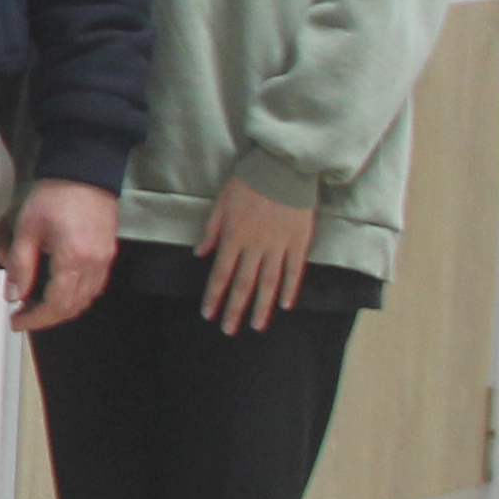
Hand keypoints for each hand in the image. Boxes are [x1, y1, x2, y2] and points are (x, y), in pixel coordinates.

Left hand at [0, 177, 118, 333]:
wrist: (84, 172)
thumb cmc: (55, 196)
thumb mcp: (28, 229)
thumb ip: (21, 266)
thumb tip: (14, 296)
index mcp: (73, 259)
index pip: (56, 305)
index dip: (35, 319)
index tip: (16, 322)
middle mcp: (94, 265)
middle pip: (73, 307)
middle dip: (46, 317)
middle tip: (23, 315)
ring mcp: (105, 260)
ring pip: (86, 300)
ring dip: (62, 308)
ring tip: (36, 305)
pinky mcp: (108, 254)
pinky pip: (94, 286)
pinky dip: (76, 296)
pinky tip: (58, 290)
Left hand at [195, 176, 318, 334]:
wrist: (282, 167)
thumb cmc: (247, 181)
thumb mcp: (220, 202)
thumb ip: (211, 230)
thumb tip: (199, 254)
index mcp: (233, 237)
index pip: (221, 274)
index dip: (214, 296)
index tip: (208, 314)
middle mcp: (255, 247)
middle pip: (243, 284)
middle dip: (235, 309)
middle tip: (229, 330)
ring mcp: (278, 246)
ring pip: (268, 283)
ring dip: (262, 307)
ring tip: (257, 326)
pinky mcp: (299, 242)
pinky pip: (294, 270)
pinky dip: (290, 289)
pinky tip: (286, 305)